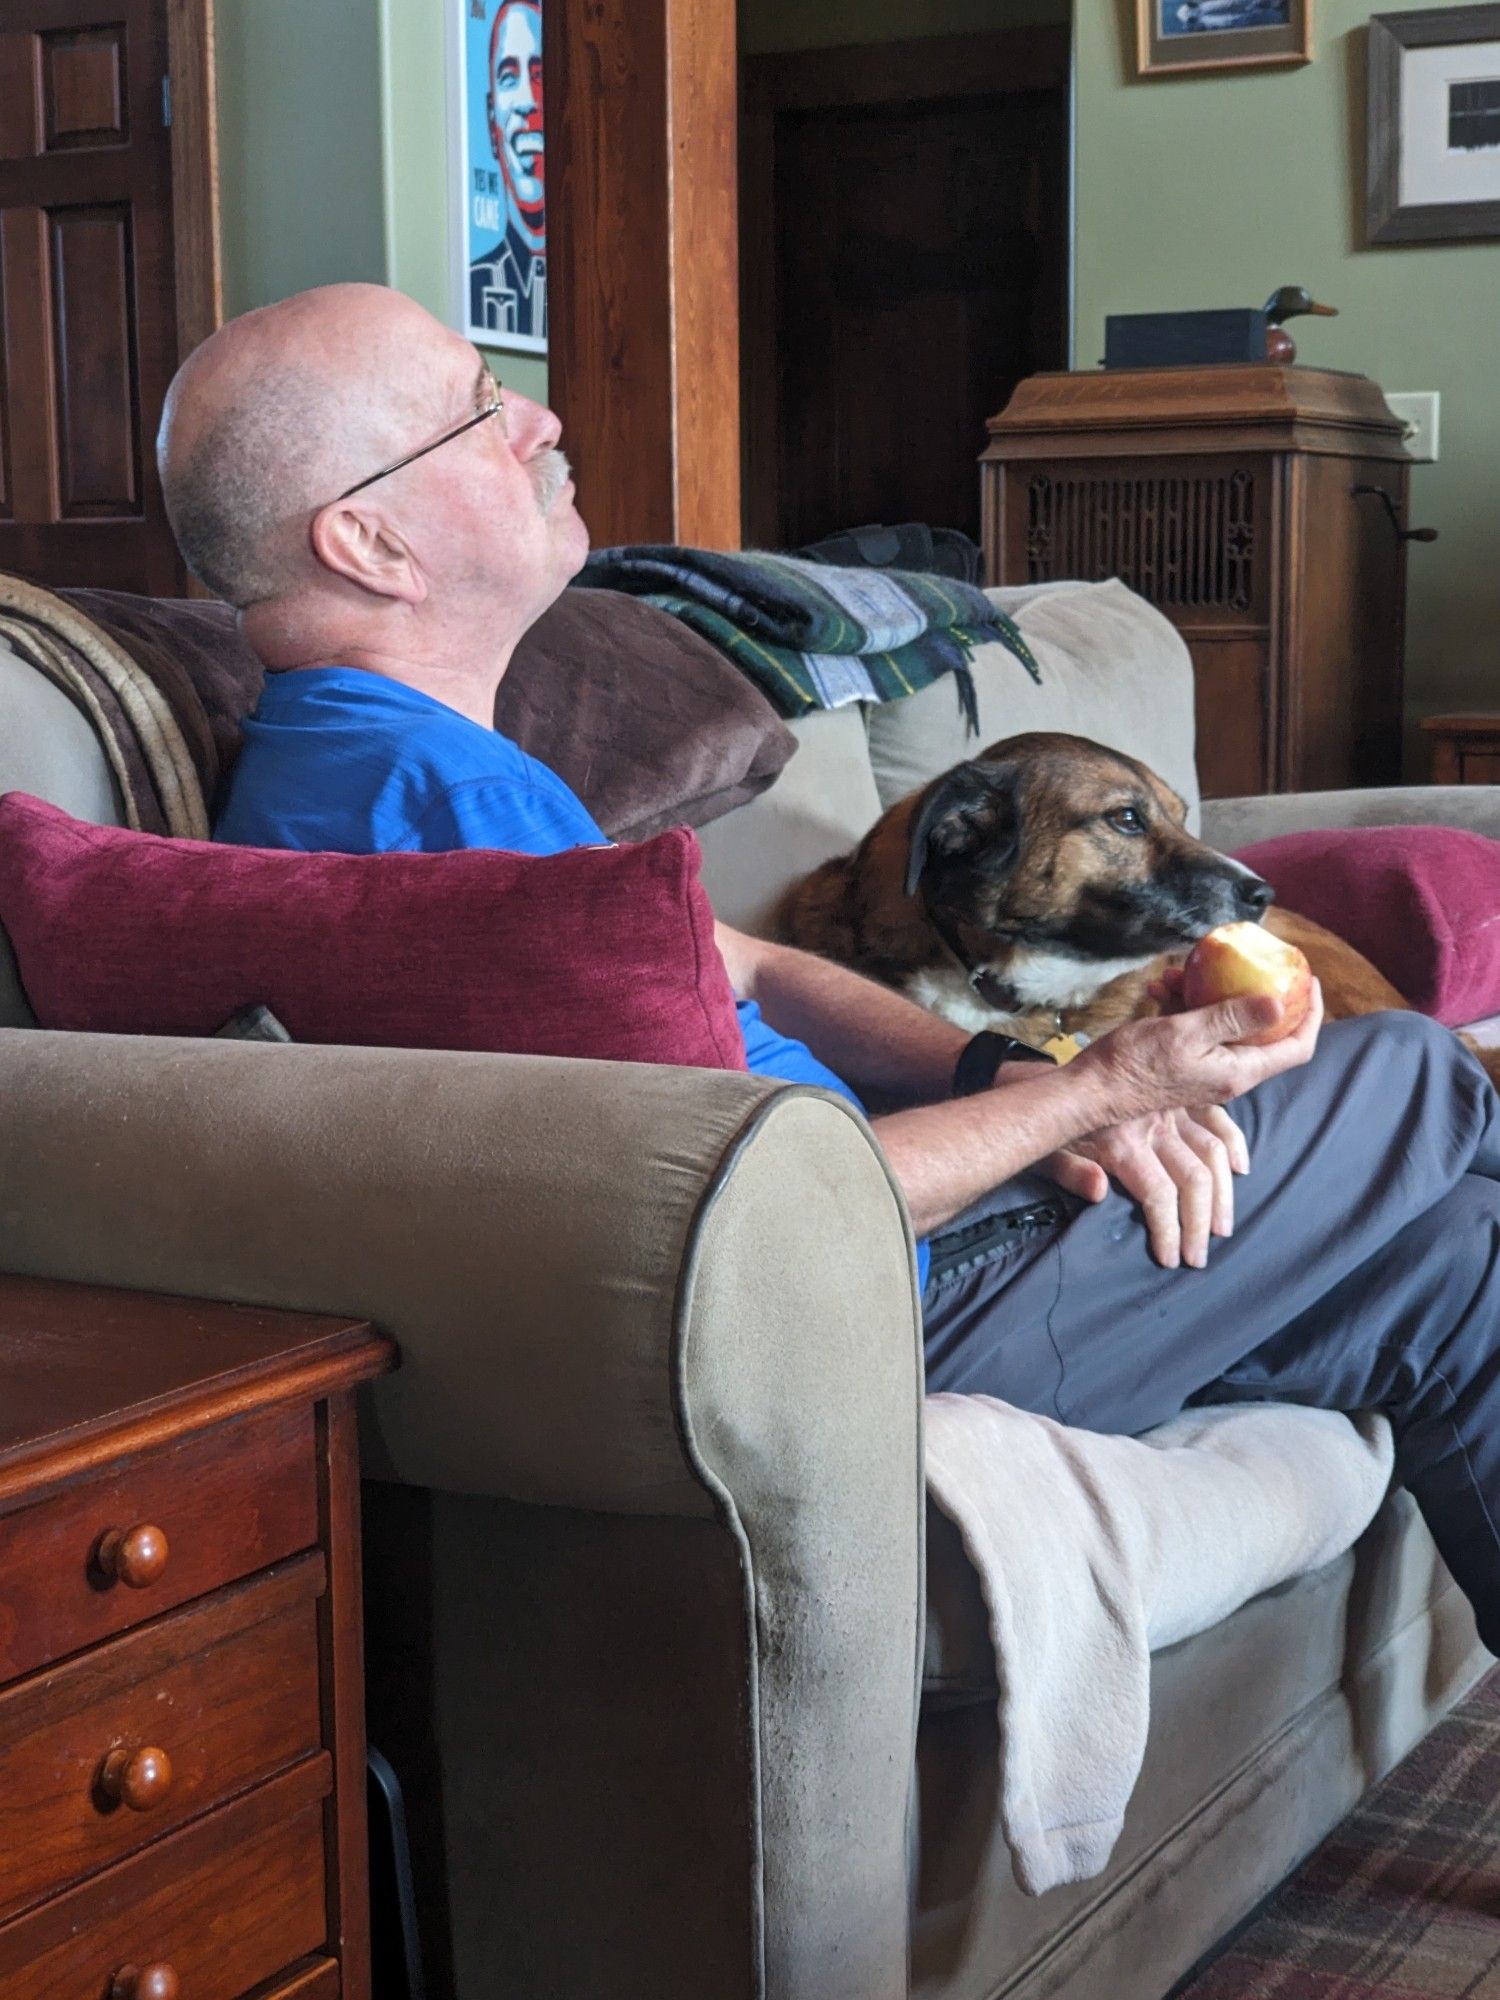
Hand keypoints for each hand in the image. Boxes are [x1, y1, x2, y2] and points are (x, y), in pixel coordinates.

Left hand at [1043, 1105, 1249, 1269]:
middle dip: (1200, 1224)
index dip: (1169, 1230)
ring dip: (1223, 1195)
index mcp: (1122, 1141)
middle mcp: (1153, 1124)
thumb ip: (1070, 1172)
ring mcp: (1172, 1108)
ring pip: (1212, 1152)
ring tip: (1222, 1229)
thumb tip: (1099, 1191)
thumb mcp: (1050, 1150)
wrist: (1059, 1084)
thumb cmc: (1056, 1128)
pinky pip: (1218, 1117)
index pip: (1158, 1193)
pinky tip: (1240, 1169)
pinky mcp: (1182, 1096)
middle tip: (1199, 1257)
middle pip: (1193, 1179)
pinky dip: (1234, 1141)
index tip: (1172, 1259)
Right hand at [1070, 979, 1323, 1126]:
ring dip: (1208, 994)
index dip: (1312, 1015)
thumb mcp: (1186, 1034)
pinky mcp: (1183, 1062)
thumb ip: (1233, 1019)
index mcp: (1238, 1071)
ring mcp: (1206, 1069)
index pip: (1296, 1048)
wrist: (1091, 1092)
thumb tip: (1281, 1003)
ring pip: (1225, 1025)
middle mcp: (1229, 1074)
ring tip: (1178, 972)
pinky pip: (1197, 1029)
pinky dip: (1184, 1005)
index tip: (1309, 980)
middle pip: (1264, 1033)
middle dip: (1255, 993)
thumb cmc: (1135, 1065)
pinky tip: (1160, 987)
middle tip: (1251, 962)